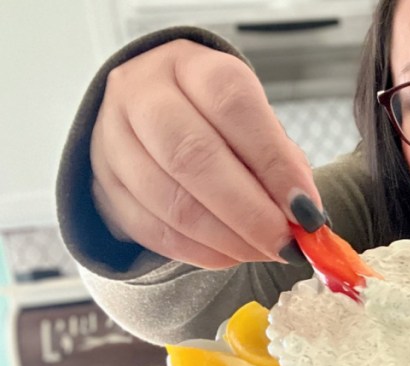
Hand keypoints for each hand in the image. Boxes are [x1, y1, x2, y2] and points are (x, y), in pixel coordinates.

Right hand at [90, 40, 320, 268]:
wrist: (150, 120)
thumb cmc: (217, 123)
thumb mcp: (255, 124)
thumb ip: (282, 163)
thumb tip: (306, 216)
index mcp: (191, 66)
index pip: (233, 105)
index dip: (274, 163)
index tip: (306, 211)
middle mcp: (142, 93)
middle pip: (193, 156)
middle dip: (250, 212)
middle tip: (285, 245)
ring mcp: (112, 138)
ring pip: (170, 201)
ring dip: (227, 239)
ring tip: (264, 252)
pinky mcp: (102, 184)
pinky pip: (152, 230)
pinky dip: (200, 252)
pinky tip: (231, 255)